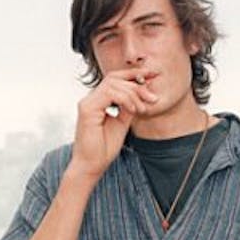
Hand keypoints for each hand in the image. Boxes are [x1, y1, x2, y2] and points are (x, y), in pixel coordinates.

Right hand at [70, 67, 158, 181]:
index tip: (151, 76)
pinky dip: (125, 99)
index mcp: (98, 101)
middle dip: (137, 85)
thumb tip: (141, 95)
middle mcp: (91, 99)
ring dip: (133, 94)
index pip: (115, 79)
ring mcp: (87, 102)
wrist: (92, 165)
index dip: (133, 74)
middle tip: (152, 98)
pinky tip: (133, 110)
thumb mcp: (122, 123)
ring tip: (142, 110)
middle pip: (115, 78)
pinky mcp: (87, 109)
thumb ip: (128, 107)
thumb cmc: (104, 148)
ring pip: (113, 84)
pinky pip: (108, 94)